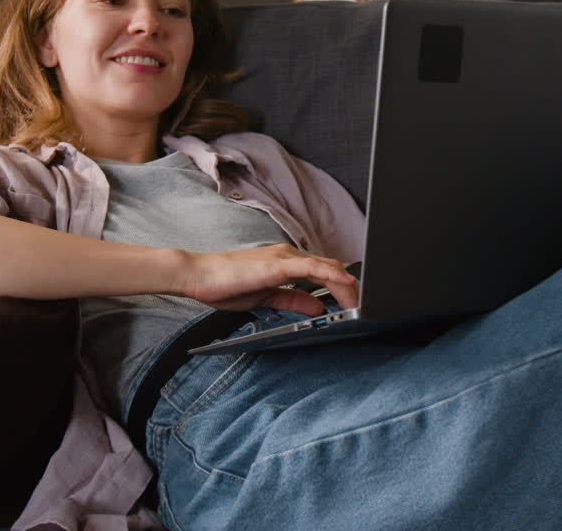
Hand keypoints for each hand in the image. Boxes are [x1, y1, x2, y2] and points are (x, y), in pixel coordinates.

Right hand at [179, 244, 358, 316]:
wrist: (199, 275)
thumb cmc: (225, 284)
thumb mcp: (266, 298)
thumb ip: (293, 301)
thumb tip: (317, 306)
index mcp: (285, 263)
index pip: (322, 272)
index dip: (342, 286)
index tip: (354, 303)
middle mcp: (287, 255)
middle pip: (329, 267)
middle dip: (350, 287)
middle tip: (362, 306)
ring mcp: (282, 257)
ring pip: (325, 266)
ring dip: (345, 284)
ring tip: (358, 301)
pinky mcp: (276, 264)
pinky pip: (310, 267)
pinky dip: (330, 274)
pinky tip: (344, 282)